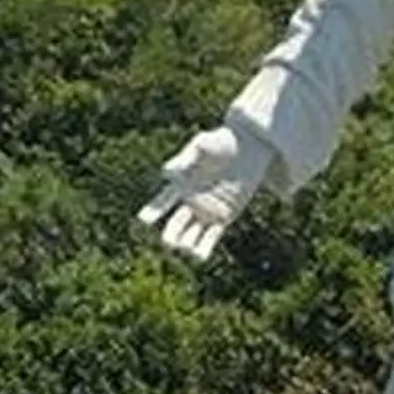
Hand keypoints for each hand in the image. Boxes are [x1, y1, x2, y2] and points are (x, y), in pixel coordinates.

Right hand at [139, 125, 276, 260]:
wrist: (249, 146)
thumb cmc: (222, 141)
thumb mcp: (202, 145)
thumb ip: (185, 158)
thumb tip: (166, 174)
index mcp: (181, 185)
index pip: (162, 202)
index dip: (152, 211)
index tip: (144, 219)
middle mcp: (191, 201)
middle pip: (174, 228)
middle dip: (171, 237)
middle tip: (172, 243)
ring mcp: (207, 211)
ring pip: (190, 238)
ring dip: (187, 246)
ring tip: (188, 249)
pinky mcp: (224, 217)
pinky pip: (210, 238)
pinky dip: (205, 247)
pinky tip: (201, 252)